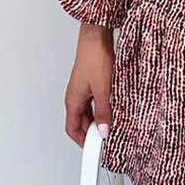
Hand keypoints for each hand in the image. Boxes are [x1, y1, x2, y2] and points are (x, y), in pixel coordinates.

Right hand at [64, 23, 114, 145]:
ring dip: (98, 119)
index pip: (72, 129)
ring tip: (111, 123)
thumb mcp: (103, 89)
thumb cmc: (94, 57)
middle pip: (80, 122)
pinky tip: (113, 107)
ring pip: (88, 111)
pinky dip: (101, 108)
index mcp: (73, 100)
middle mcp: (75, 95)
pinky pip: (93, 101)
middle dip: (92, 132)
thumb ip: (103, 112)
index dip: (82, 142)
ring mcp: (83, 88)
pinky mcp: (91, 81)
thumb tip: (103, 130)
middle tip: (105, 138)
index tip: (94, 149)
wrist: (97, 35)